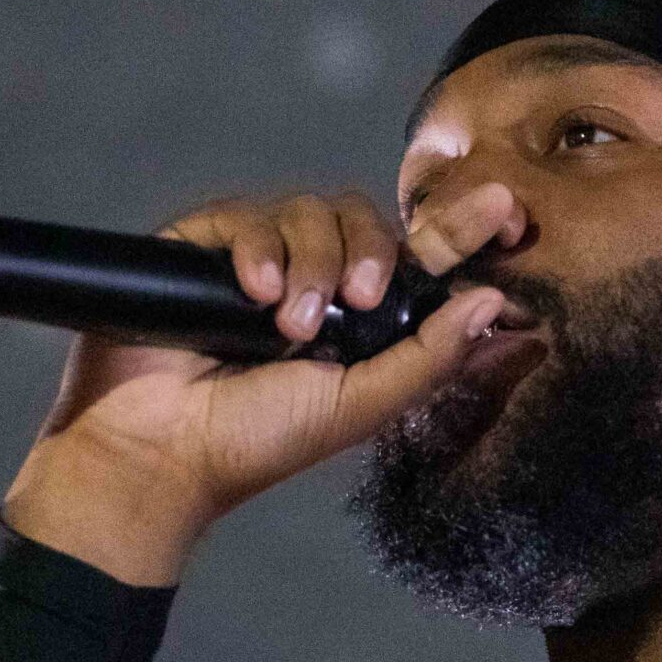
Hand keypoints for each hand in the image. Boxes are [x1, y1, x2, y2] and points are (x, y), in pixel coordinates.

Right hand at [1, 184, 524, 583]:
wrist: (158, 452)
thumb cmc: (258, 442)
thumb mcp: (362, 407)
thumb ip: (431, 357)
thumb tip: (494, 302)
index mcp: (361, 320)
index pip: (419, 258)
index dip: (462, 228)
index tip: (502, 210)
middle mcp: (316, 282)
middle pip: (366, 220)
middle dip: (371, 253)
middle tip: (362, 298)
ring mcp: (260, 260)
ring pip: (310, 211)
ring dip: (311, 262)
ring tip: (288, 324)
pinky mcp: (205, 246)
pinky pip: (248, 214)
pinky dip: (258, 249)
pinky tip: (253, 293)